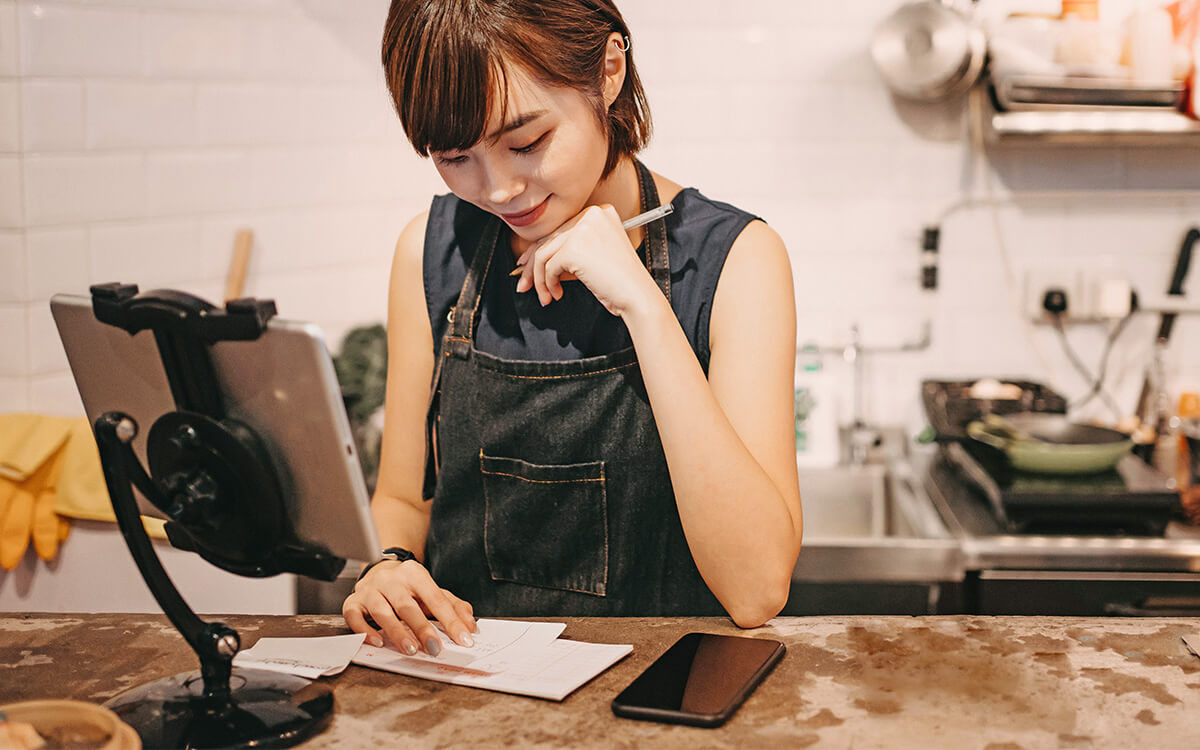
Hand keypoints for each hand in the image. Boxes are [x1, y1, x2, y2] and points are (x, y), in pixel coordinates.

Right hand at [342, 558, 476, 654]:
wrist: (378, 570)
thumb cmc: (408, 586)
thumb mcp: (432, 591)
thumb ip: (453, 606)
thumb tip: (470, 625)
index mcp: (414, 573)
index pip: (435, 598)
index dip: (451, 620)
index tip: (464, 639)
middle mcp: (391, 580)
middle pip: (407, 605)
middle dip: (422, 628)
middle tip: (435, 648)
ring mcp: (370, 590)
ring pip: (382, 611)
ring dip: (397, 632)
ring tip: (410, 649)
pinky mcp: (353, 602)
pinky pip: (354, 617)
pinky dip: (365, 631)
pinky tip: (377, 642)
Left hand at [514, 204, 656, 317]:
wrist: (638, 296)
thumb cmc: (619, 282)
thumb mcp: (593, 257)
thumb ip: (567, 250)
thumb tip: (529, 259)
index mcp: (600, 212)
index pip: (561, 228)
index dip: (540, 248)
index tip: (526, 265)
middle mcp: (591, 214)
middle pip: (549, 238)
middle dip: (532, 266)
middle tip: (524, 285)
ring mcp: (582, 229)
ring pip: (544, 253)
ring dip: (539, 278)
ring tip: (545, 296)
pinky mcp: (574, 248)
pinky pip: (548, 267)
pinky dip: (548, 284)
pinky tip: (557, 294)